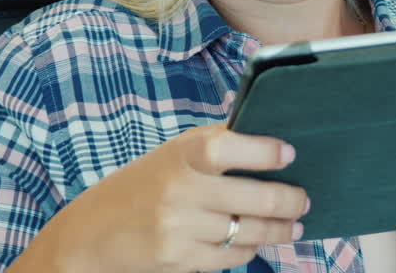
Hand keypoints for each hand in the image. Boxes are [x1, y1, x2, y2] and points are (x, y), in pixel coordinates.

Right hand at [22, 124, 308, 272]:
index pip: (226, 148)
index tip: (290, 153)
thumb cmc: (144, 183)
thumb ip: (216, 143)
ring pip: (249, 232)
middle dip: (290, 201)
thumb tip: (272, 135)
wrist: (89, 235)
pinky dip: (251, 249)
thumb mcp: (174, 152)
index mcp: (181, 155)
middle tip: (305, 199)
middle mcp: (179, 190)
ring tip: (295, 225)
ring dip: (279, 230)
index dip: (263, 151)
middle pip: (254, 199)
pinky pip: (232, 256)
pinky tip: (259, 241)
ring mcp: (179, 228)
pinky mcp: (178, 259)